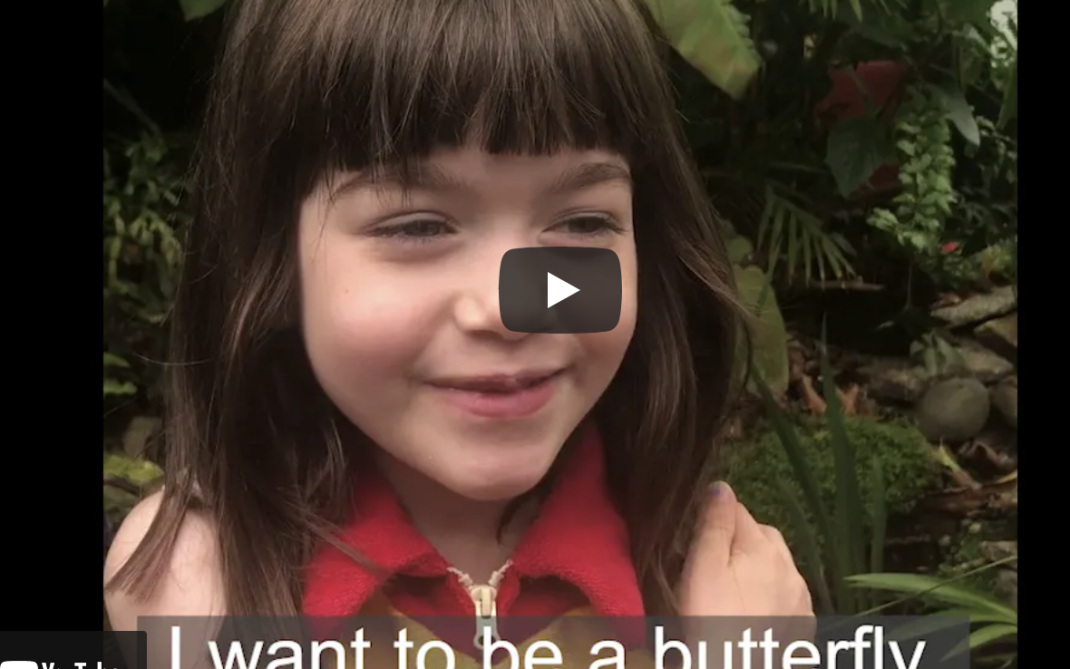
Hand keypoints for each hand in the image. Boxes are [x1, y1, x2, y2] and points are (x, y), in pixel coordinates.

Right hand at [677, 481, 814, 661]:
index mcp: (763, 547)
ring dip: (758, 568)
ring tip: (731, 594)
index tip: (695, 545)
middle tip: (711, 570)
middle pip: (762, 535)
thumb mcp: (702, 570)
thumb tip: (721, 485)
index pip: (737, 510)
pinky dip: (771, 595)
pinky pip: (787, 594)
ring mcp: (801, 598)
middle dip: (739, 542)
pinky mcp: (804, 625)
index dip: (712, 521)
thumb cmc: (711, 623)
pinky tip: (752, 613)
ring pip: (778, 565)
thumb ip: (714, 526)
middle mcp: (790, 567)